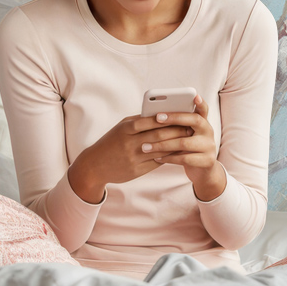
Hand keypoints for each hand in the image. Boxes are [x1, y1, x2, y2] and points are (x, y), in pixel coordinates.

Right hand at [66, 113, 194, 203]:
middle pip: (159, 135)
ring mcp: (133, 157)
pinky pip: (157, 162)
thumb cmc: (111, 142)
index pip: (152, 120)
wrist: (94, 165)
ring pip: (161, 149)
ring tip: (188, 140)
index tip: (182, 115)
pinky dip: (169, 157)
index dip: (168, 118)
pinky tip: (178, 154)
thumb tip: (162, 115)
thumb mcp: (121, 128)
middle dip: (177, 131)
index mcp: (126, 128)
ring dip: (176, 145)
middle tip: (191, 128)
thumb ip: (139, 122)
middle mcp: (129, 142)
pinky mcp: (136, 170)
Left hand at [146, 96, 225, 199]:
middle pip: (194, 120)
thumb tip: (153, 115)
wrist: (202, 171)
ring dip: (162, 144)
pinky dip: (168, 158)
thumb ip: (176, 125)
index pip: (203, 109)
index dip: (200, 103)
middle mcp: (208, 132)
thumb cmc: (187, 148)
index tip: (195, 96)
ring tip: (146, 146)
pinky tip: (156, 157)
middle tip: (157, 117)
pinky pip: (184, 158)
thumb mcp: (185, 134)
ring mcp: (209, 146)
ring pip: (184, 143)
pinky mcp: (206, 161)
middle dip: (174, 118)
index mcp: (202, 122)